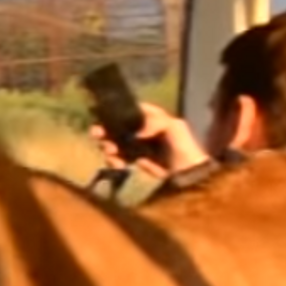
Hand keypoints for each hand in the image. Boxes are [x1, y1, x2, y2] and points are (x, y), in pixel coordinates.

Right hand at [87, 102, 209, 180]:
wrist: (188, 175)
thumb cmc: (184, 147)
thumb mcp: (174, 127)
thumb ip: (156, 122)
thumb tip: (136, 132)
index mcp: (152, 118)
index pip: (131, 110)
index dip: (117, 111)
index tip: (105, 115)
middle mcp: (142, 130)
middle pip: (117, 126)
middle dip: (105, 130)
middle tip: (97, 135)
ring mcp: (138, 146)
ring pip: (114, 142)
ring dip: (108, 146)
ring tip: (110, 152)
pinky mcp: (135, 161)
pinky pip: (118, 158)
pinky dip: (114, 161)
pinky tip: (118, 164)